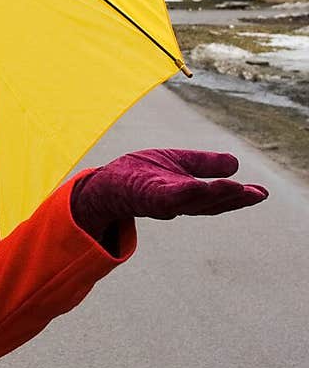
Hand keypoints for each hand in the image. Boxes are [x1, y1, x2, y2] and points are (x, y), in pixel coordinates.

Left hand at [70, 148, 268, 238]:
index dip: (239, 197)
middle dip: (234, 199)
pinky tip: (199, 186)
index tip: (262, 193)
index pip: (217, 198)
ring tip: (238, 189)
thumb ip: (204, 165)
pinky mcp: (145, 196)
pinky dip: (183, 193)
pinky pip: (166, 197)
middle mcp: (178, 203)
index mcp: (188, 195)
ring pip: (192, 201)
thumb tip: (236, 164)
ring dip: (215, 196)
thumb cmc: (140, 173)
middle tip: (258, 194)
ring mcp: (162, 202)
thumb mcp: (178, 164)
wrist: (106, 182)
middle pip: (210, 203)